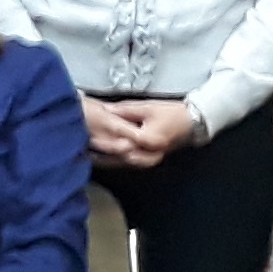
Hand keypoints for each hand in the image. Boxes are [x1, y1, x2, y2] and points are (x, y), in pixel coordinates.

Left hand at [83, 96, 200, 169]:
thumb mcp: (147, 107)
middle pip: (120, 157)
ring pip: (122, 163)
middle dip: (101, 153)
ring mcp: (149, 160)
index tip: (87, 137)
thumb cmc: (170, 112)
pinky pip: (127, 164)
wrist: (190, 123)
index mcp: (150, 140)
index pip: (123, 143)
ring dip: (104, 159)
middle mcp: (150, 154)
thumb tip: (104, 110)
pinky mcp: (147, 161)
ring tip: (84, 154)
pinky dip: (112, 161)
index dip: (104, 141)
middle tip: (81, 148)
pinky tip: (97, 158)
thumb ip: (125, 111)